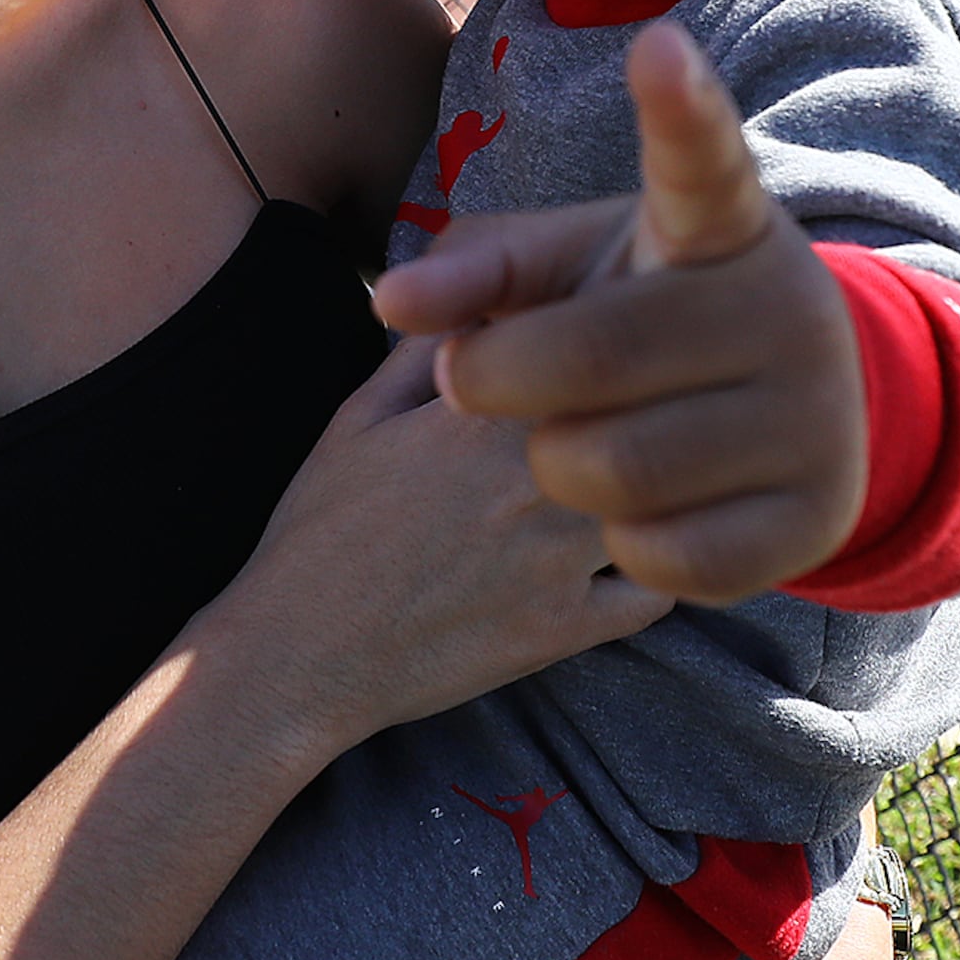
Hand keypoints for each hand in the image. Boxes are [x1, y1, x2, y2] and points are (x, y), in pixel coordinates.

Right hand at [206, 336, 669, 753]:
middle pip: (639, 418)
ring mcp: (556, 559)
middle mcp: (531, 479)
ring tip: (627, 494)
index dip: (601, 353)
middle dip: (639, 416)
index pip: (587, 348)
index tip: (594, 364)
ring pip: (663, 499)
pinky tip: (612, 564)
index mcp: (479, 414)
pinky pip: (656, 590)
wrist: (296, 657)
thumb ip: (428, 353)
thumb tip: (483, 303)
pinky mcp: (566, 629)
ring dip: (653, 494)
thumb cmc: (318, 533)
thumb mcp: (357, 421)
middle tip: (625, 423)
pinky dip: (647, 573)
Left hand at [372, 21, 865, 603]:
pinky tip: (628, 507)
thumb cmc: (644, 319)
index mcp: (724, 229)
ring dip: (552, 466)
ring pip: (614, 471)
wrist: (789, 412)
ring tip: (564, 442)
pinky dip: (616, 543)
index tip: (659, 47)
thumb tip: (392, 301)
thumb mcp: (573, 270)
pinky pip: (666, 559)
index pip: (703, 163)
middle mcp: (788, 311)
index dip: (681, 111)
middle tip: (475, 383)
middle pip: (590, 359)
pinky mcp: (816, 519)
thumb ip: (480, 272)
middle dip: (499, 381)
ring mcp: (817, 418)